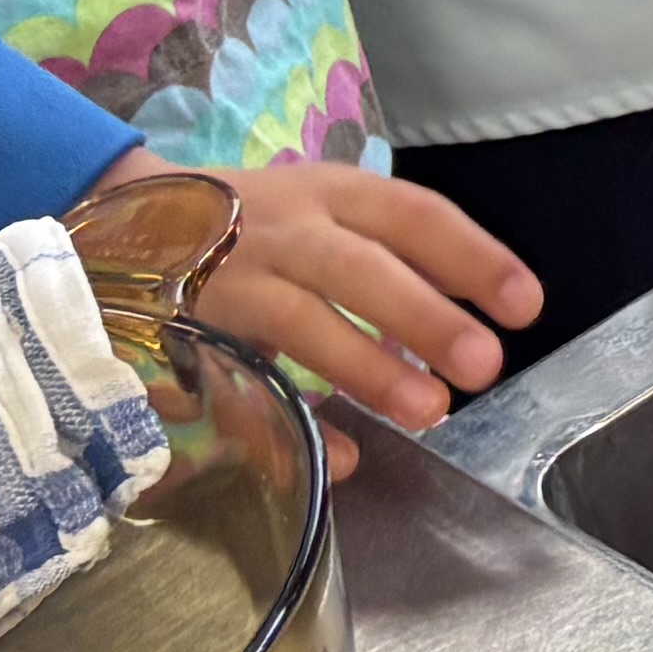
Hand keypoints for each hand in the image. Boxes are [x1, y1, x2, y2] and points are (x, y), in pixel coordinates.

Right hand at [105, 148, 539, 434]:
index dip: (473, 256)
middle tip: (485, 365)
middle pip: (360, 267)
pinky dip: (287, 423)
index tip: (526, 305)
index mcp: (330, 192)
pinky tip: (342, 459)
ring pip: (301, 319)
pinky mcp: (187, 326)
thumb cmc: (255, 227)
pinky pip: (239, 381)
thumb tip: (449, 357)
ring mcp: (231, 275)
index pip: (413, 214)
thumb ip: (386, 273)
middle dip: (424, 315)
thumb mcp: (322, 219)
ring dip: (367, 367)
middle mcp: (283, 226)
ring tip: (428, 410)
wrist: (126, 219)